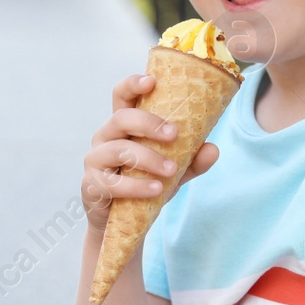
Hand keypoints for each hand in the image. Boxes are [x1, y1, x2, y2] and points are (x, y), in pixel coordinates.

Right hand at [83, 73, 219, 231]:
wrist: (122, 222)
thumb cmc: (144, 184)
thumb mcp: (173, 171)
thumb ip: (192, 160)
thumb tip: (213, 149)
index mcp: (124, 125)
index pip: (122, 96)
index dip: (133, 84)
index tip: (152, 82)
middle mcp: (105, 137)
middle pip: (121, 118)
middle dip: (148, 123)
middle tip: (174, 134)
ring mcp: (95, 160)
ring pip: (118, 150)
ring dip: (148, 158)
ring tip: (171, 170)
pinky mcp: (92, 185)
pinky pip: (113, 183)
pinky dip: (137, 186)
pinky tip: (156, 189)